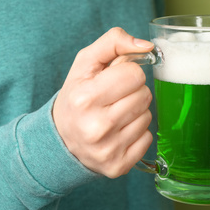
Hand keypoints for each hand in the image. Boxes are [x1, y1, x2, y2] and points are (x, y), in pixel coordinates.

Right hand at [53, 28, 153, 177]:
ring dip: (136, 111)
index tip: (115, 80)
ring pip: (148, 116)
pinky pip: (148, 138)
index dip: (128, 72)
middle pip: (144, 95)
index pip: (135, 74)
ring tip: (116, 114)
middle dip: (134, 91)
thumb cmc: (77, 97)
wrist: (61, 140)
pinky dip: (138, 132)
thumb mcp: (86, 63)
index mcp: (85, 98)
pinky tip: (120, 132)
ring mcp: (108, 150)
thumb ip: (114, 42)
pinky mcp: (118, 166)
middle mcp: (96, 127)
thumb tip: (148, 46)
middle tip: (116, 98)